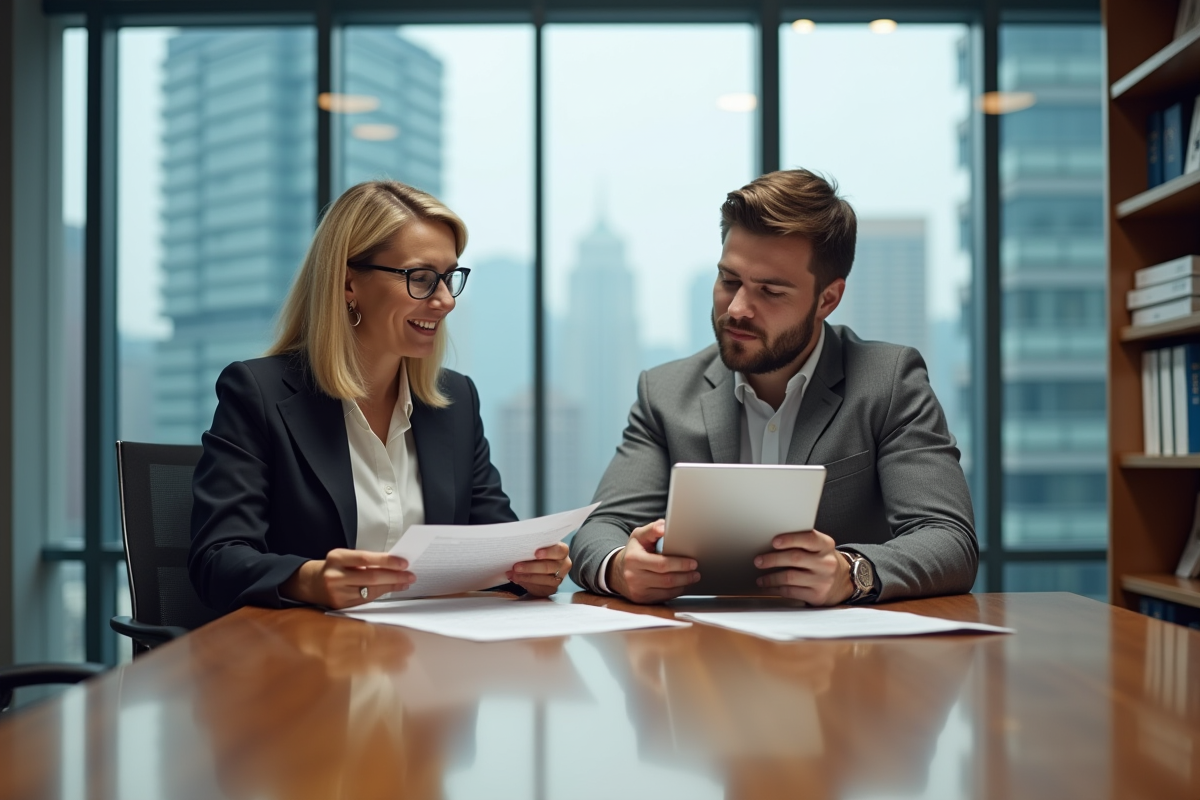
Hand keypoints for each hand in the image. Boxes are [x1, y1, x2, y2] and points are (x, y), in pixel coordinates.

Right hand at [281, 549, 413, 608]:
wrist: (311, 584)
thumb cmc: (334, 567)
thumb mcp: (344, 557)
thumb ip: (364, 560)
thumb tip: (394, 563)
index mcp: (336, 558)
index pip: (366, 558)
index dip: (386, 560)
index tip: (403, 562)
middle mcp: (335, 576)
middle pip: (371, 577)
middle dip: (394, 576)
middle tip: (410, 575)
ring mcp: (337, 593)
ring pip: (371, 590)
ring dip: (391, 586)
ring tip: (405, 581)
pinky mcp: (341, 606)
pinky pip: (366, 600)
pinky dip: (381, 593)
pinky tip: (392, 588)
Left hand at [508, 542, 570, 596]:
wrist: (540, 566)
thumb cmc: (538, 553)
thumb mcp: (538, 547)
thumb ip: (534, 547)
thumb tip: (518, 549)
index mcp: (562, 551)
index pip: (560, 550)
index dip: (548, 552)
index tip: (536, 553)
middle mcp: (564, 565)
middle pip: (548, 567)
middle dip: (530, 567)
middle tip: (516, 567)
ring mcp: (559, 578)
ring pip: (543, 579)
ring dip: (525, 577)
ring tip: (513, 574)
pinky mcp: (552, 589)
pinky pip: (539, 588)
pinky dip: (526, 583)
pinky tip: (516, 579)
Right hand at [608, 519, 699, 603]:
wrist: (617, 571)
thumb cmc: (633, 551)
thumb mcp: (639, 536)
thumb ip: (653, 529)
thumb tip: (665, 528)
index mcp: (633, 558)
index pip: (661, 564)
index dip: (680, 564)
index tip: (693, 562)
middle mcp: (633, 576)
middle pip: (666, 579)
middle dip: (685, 575)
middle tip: (696, 569)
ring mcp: (637, 590)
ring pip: (667, 590)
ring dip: (683, 583)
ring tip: (693, 576)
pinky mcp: (641, 599)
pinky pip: (664, 597)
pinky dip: (676, 591)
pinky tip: (681, 584)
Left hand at [753, 530, 853, 605]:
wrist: (843, 583)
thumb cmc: (823, 561)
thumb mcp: (820, 548)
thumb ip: (802, 543)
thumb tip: (771, 544)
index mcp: (826, 545)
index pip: (808, 538)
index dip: (790, 539)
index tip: (774, 541)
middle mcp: (826, 562)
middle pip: (794, 558)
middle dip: (773, 559)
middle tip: (758, 560)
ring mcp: (823, 580)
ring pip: (790, 577)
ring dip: (771, 578)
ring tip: (761, 578)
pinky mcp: (817, 596)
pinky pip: (791, 592)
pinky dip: (776, 590)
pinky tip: (769, 588)